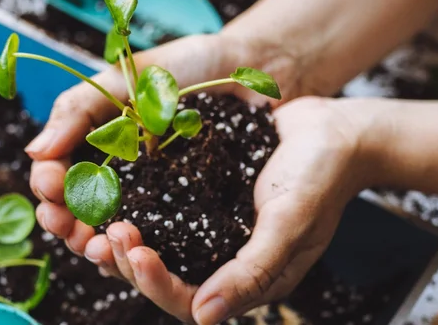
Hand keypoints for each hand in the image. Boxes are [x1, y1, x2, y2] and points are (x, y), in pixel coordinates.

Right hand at [26, 32, 302, 253]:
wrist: (256, 69)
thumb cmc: (188, 67)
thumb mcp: (126, 78)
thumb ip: (79, 109)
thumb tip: (34, 151)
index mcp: (95, 145)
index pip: (57, 175)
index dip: (49, 186)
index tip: (51, 186)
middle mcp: (118, 179)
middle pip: (78, 214)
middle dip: (67, 225)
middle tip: (69, 226)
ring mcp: (152, 201)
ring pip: (111, 235)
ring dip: (95, 246)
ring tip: (97, 245)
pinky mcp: (187, 218)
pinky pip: (157, 242)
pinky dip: (139, 253)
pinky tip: (134, 254)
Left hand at [84, 97, 382, 323]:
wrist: (337, 130)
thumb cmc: (322, 177)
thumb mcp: (291, 223)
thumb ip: (252, 271)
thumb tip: (204, 316)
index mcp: (247, 279)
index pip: (187, 301)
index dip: (154, 283)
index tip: (133, 250)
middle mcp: (222, 260)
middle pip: (161, 278)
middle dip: (128, 261)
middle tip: (107, 231)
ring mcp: (208, 229)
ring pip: (154, 248)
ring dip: (122, 239)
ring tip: (100, 218)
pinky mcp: (199, 198)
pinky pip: (159, 212)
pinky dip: (133, 206)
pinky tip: (111, 190)